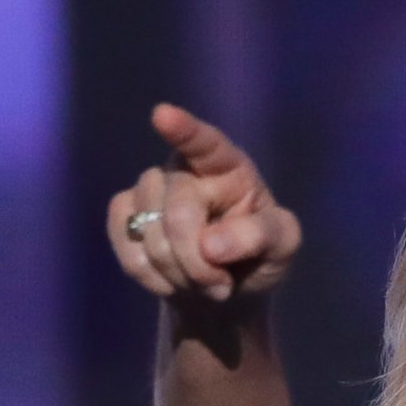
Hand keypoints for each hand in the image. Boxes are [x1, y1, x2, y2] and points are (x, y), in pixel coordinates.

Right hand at [105, 103, 303, 303]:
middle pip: (179, 212)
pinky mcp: (123, 215)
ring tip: (203, 281)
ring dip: (180, 274)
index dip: (184, 130)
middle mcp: (184, 169)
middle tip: (221, 286)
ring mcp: (149, 189)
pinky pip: (129, 252)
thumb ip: (260, 236)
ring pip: (150, 235)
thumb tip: (210, 245)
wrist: (224, 290)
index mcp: (227, 166)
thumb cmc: (259, 255)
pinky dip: (153, 278)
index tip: (163, 115)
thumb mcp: (282, 246)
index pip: (205, 143)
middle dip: (199, 262)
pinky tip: (173, 281)